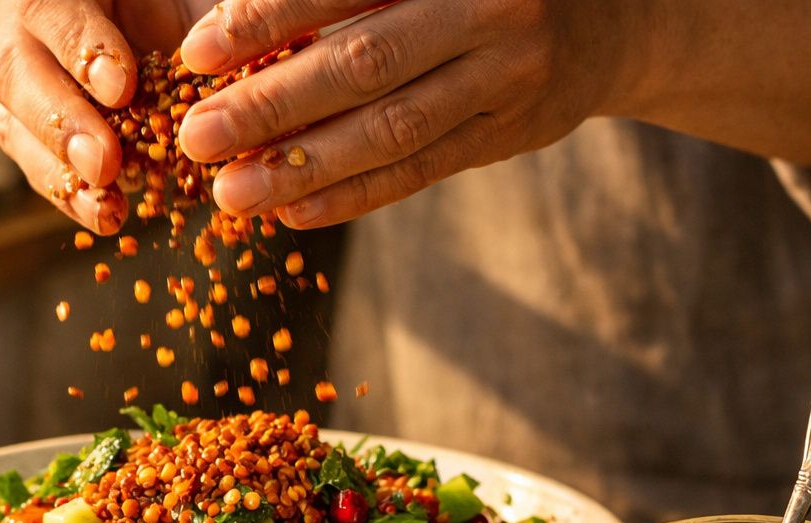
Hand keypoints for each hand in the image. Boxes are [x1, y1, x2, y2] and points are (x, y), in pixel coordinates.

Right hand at [0, 0, 211, 232]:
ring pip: (15, 128)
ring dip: (62, 176)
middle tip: (103, 164)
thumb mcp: (177, 6)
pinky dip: (73, 196)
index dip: (84, 52)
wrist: (146, 28)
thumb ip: (181, 25)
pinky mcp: (24, 130)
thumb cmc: (168, 6)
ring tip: (105, 210)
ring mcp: (16, 82)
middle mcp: (17, 30)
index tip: (122, 90)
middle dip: (63, 124)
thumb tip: (205, 57)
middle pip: (18, 76)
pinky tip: (106, 218)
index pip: (53, 13)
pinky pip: (38, 166)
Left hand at [174, 0, 644, 227]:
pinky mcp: (506, 134)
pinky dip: (354, 196)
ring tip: (233, 196)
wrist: (613, 14)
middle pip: (363, 66)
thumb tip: (239, 18)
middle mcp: (484, 12)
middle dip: (271, 107)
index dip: (268, 21)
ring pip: (393, 132)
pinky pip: (421, 172)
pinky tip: (293, 214)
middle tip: (197, 140)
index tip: (197, 54)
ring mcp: (503, 78)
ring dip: (305, 170)